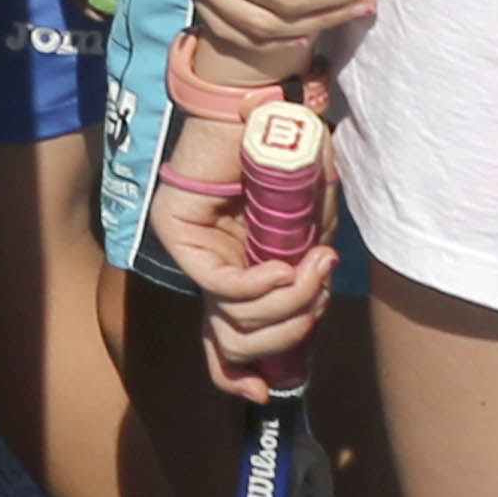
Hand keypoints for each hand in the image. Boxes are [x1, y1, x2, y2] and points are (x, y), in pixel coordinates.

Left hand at [143, 139, 337, 397]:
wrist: (262, 105)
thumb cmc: (291, 161)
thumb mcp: (311, 231)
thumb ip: (310, 275)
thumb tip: (311, 313)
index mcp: (235, 273)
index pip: (221, 345)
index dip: (241, 375)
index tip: (269, 392)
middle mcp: (206, 269)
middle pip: (235, 344)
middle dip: (292, 333)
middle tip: (321, 292)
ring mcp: (187, 250)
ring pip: (233, 321)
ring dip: (290, 304)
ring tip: (316, 266)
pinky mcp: (176, 231)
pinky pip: (224, 287)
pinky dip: (266, 286)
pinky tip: (287, 266)